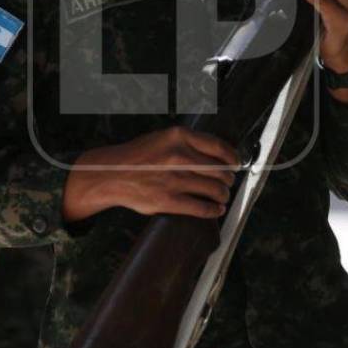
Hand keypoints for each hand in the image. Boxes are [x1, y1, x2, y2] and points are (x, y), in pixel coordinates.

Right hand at [62, 126, 239, 222]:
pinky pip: (202, 207)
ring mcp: (174, 179)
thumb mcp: (163, 138)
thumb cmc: (138, 156)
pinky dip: (214, 210)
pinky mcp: (169, 200)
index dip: (232, 157)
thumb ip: (188, 143)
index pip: (219, 147)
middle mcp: (179, 156)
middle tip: (227, 181)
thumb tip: (217, 154)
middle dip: (228, 178)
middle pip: (220, 170)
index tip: (235, 163)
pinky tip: (216, 209)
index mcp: (178, 137)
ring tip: (222, 196)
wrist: (111, 174)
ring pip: (214, 189)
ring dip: (223, 195)